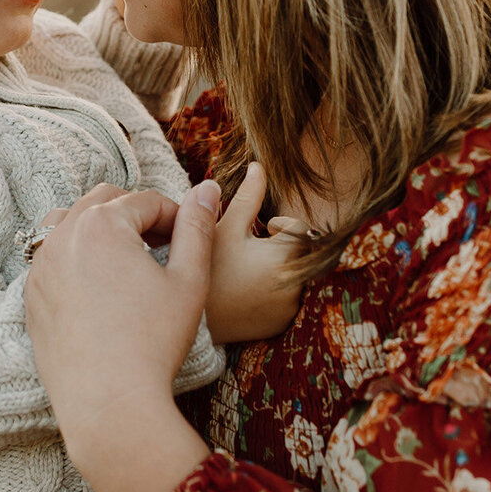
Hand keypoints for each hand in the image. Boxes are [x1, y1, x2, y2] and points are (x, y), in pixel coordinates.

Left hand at [24, 181, 219, 491]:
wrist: (108, 404)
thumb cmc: (154, 343)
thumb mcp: (188, 281)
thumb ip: (197, 228)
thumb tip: (208, 188)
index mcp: (103, 224)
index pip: (146, 201)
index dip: (176, 217)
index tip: (190, 242)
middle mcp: (62, 235)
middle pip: (104, 201)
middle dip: (136, 215)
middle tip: (162, 246)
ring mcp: (40, 266)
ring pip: (69, 222)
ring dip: (99, 229)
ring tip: (126, 259)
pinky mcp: (30, 296)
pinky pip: (51, 259)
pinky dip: (75, 259)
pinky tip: (100, 289)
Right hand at [205, 163, 307, 343]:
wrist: (188, 319)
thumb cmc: (205, 268)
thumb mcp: (223, 229)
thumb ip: (247, 198)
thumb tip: (258, 166)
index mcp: (285, 257)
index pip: (301, 228)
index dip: (279, 225)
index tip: (258, 231)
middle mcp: (295, 285)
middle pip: (300, 253)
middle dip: (280, 247)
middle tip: (249, 251)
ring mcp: (289, 309)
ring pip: (294, 276)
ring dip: (278, 270)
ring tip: (246, 272)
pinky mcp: (280, 325)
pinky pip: (285, 301)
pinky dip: (272, 294)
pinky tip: (246, 293)